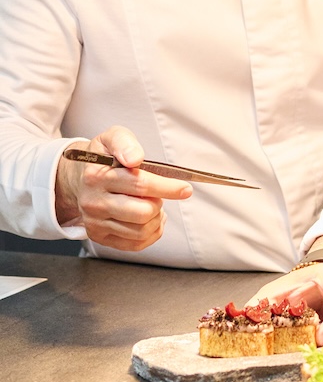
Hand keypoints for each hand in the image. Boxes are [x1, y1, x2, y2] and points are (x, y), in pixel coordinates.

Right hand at [56, 126, 192, 250]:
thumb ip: (125, 143)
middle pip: (142, 212)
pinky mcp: (100, 237)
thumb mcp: (112, 138)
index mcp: (97, 177)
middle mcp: (94, 203)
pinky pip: (135, 244)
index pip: (140, 184)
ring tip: (154, 204)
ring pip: (141, 231)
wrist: (78, 178)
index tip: (185, 188)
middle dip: (160, 203)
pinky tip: (150, 218)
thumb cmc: (103, 157)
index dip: (168, 187)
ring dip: (157, 218)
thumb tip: (135, 158)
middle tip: (160, 194)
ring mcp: (95, 223)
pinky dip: (151, 232)